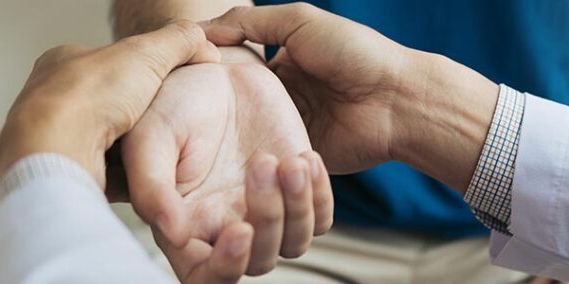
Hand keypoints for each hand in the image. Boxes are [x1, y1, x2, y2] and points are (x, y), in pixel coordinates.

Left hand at [0, 21, 218, 187]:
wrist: (58, 151)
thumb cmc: (88, 98)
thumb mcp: (146, 53)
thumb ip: (177, 41)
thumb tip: (201, 40)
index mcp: (63, 64)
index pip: (105, 63)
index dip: (138, 71)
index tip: (160, 82)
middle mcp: (52, 100)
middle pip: (107, 106)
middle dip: (134, 115)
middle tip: (158, 121)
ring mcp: (56, 138)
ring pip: (104, 141)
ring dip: (128, 147)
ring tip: (150, 149)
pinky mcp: (62, 170)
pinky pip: (101, 172)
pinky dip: (122, 175)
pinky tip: (136, 173)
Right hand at [122, 60, 332, 279]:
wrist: (216, 68)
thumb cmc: (172, 100)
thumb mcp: (150, 136)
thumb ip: (152, 187)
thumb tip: (173, 234)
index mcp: (185, 224)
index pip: (206, 276)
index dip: (225, 267)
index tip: (241, 230)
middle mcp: (227, 226)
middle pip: (258, 262)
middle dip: (268, 220)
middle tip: (261, 164)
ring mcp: (267, 209)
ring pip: (294, 244)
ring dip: (297, 207)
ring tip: (290, 160)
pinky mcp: (298, 190)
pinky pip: (322, 218)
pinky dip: (320, 195)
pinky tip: (305, 157)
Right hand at [202, 4, 498, 189]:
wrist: (398, 100)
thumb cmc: (355, 53)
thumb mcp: (300, 22)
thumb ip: (251, 21)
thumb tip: (201, 30)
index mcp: (276, 65)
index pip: (228, 73)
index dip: (202, 78)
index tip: (170, 83)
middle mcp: (279, 100)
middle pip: (232, 109)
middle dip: (208, 116)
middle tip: (176, 121)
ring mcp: (288, 132)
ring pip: (245, 140)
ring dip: (226, 143)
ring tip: (192, 148)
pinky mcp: (299, 160)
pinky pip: (269, 166)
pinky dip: (252, 165)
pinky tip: (222, 167)